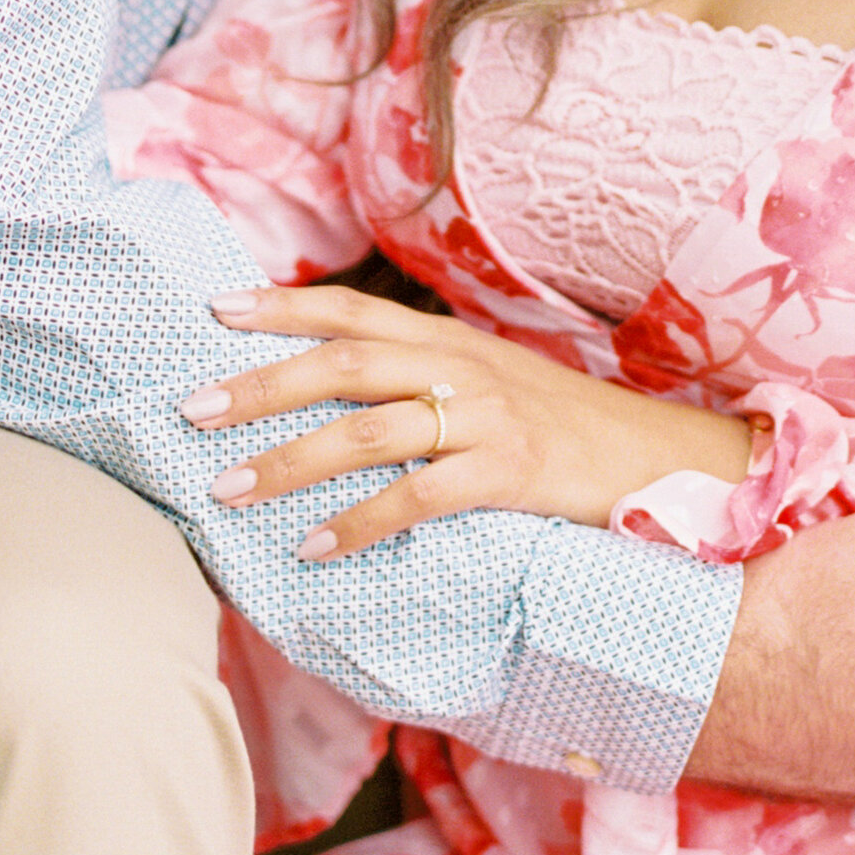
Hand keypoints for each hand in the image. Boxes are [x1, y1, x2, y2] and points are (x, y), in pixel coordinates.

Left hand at [182, 284, 752, 556]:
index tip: (214, 310)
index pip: (353, 311)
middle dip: (262, 384)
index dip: (283, 307)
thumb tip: (340, 402)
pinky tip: (312, 547)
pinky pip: (420, 495)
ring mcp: (487, 418)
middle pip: (344, 362)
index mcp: (450, 342)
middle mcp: (461, 367)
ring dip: (289, 459)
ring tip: (228, 488)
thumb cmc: (566, 431)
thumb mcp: (492, 388)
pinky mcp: (510, 473)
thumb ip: (424, 384)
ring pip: (368, 429)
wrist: (662, 457)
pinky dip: (359, 521)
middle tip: (192, 408)